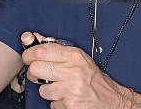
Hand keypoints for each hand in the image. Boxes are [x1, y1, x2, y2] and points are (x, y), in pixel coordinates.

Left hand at [21, 32, 140, 108]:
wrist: (112, 100)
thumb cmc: (93, 78)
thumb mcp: (78, 57)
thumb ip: (56, 47)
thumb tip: (35, 38)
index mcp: (74, 56)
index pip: (41, 50)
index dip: (29, 53)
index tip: (28, 56)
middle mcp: (72, 71)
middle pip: (35, 69)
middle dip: (34, 72)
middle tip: (41, 74)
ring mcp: (71, 89)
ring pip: (42, 89)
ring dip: (48, 90)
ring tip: (60, 87)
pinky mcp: (70, 105)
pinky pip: (52, 104)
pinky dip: (57, 103)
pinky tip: (66, 97)